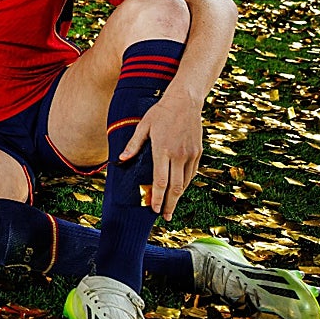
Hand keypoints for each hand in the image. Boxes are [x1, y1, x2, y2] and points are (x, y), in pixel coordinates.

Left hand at [118, 93, 202, 220]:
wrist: (185, 101)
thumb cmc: (160, 113)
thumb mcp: (143, 126)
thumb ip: (133, 145)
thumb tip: (121, 159)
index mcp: (162, 150)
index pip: (160, 181)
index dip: (157, 198)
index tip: (153, 209)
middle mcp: (178, 155)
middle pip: (175, 187)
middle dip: (169, 204)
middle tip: (164, 217)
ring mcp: (190, 154)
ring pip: (185, 182)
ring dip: (178, 197)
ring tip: (171, 207)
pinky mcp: (198, 152)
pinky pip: (192, 173)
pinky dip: (185, 184)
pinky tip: (180, 190)